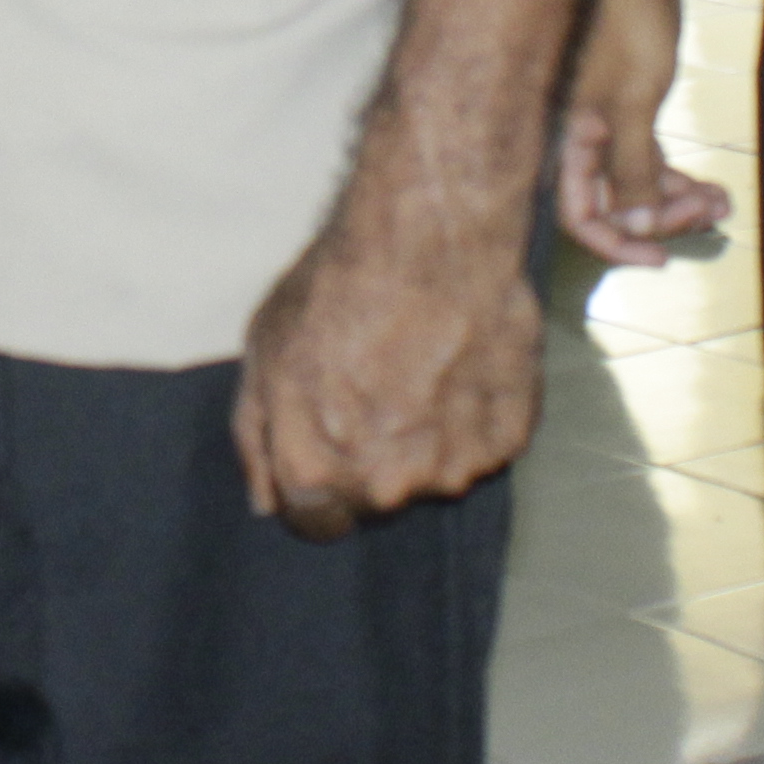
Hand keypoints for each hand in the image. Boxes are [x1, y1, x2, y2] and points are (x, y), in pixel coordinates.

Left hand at [232, 201, 542, 539]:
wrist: (428, 239)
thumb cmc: (337, 288)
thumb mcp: (262, 352)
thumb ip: (256, 438)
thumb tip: (267, 501)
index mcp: (317, 471)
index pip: (315, 524)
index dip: (317, 482)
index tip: (328, 439)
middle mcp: (386, 486)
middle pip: (376, 497)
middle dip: (371, 455)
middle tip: (376, 382)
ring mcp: (453, 468)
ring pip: (433, 472)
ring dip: (426, 435)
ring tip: (421, 363)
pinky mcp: (506, 441)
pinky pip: (482, 444)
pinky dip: (472, 415)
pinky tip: (459, 360)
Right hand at [551, 0, 732, 265]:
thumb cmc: (626, 28)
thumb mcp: (632, 105)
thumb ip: (631, 168)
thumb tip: (637, 224)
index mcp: (564, 140)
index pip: (580, 215)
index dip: (617, 243)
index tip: (660, 260)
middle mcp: (575, 138)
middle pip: (612, 203)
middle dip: (660, 217)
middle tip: (706, 215)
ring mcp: (599, 123)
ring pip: (633, 182)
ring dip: (675, 198)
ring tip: (721, 204)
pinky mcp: (622, 106)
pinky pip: (644, 158)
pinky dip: (675, 174)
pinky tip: (713, 188)